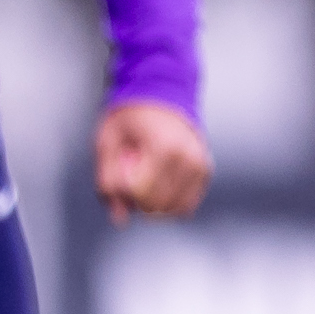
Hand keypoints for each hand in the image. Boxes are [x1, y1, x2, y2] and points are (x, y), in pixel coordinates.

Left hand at [92, 97, 210, 223]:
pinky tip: (158, 189)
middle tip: (129, 182)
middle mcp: (188, 157)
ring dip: (157, 206)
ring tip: (144, 182)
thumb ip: (109, 180)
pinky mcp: (206, 169)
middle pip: (161, 205)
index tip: (118, 182)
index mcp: (163, 148)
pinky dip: (172, 203)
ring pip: (178, 209)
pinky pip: (189, 202)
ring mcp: (201, 163)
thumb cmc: (129, 117)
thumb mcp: (108, 142)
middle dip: (139, 203)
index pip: (144, 194)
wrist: (161, 94)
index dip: (126, 196)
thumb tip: (120, 219)